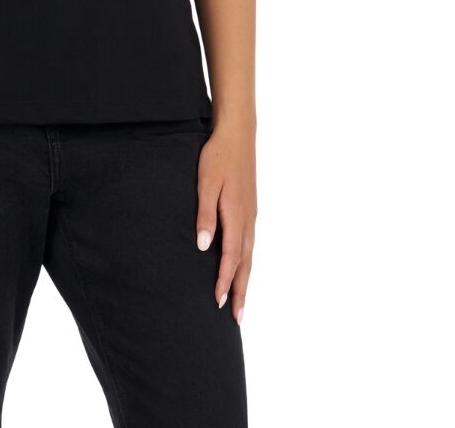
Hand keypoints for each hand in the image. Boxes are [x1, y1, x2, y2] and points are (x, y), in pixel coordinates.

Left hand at [194, 122, 256, 323]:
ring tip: (240, 302)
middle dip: (240, 291)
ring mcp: (251, 215)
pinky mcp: (250, 210)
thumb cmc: (217, 157)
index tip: (217, 302)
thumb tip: (203, 247)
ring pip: (250, 255)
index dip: (224, 281)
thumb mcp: (205, 183)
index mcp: (236, 215)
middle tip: (237, 318)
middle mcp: (247, 220)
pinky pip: (250, 244)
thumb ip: (205, 215)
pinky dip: (247, 262)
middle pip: (245, 263)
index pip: (231, 257)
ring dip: (245, 280)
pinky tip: (242, 268)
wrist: (237, 136)